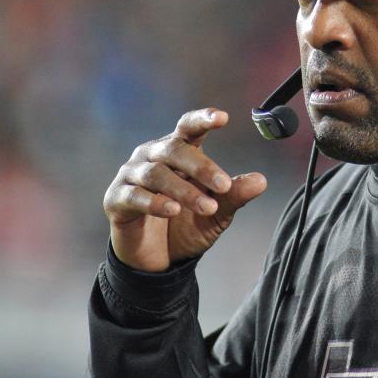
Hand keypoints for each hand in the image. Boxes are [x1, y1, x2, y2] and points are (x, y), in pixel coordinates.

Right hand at [103, 108, 266, 271]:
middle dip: (202, 167)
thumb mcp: (216, 213)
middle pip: (174, 149)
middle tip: (224, 185)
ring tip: (207, 207)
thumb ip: (234, 195)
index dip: (203, 119)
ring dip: (184, 191)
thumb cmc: (187, 225)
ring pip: (156, 174)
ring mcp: (132, 175)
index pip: (188, 128)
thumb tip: (261, 181)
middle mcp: (153, 156)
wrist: (159, 260)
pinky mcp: (116, 199)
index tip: (222, 117)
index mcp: (178, 152)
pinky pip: (134, 196)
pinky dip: (155, 202)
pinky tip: (172, 210)